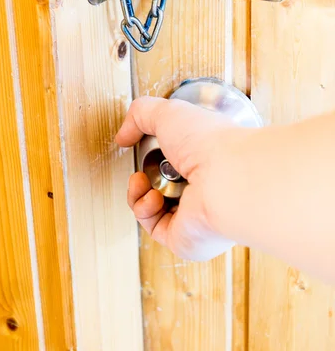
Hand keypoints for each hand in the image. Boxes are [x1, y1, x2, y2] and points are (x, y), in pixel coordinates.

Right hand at [116, 96, 244, 260]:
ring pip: (152, 207)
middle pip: (160, 183)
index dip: (153, 152)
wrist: (225, 179)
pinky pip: (152, 226)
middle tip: (143, 166)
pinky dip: (144, 210)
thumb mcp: (167, 112)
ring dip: (138, 192)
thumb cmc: (209, 144)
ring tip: (144, 181)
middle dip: (143, 174)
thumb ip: (140, 115)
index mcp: (206, 158)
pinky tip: (153, 197)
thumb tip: (123, 136)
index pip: (176, 158)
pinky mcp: (184, 238)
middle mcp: (203, 187)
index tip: (139, 144)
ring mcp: (193, 214)